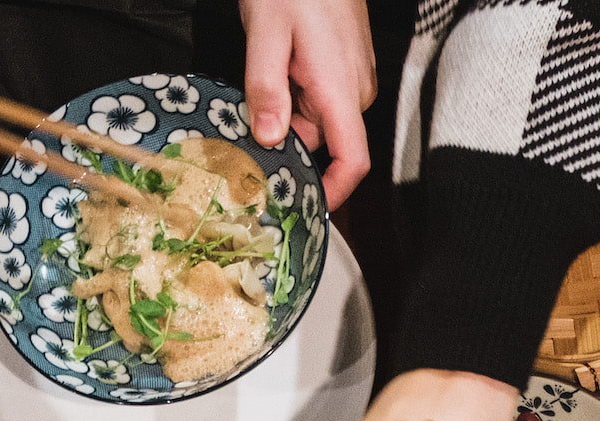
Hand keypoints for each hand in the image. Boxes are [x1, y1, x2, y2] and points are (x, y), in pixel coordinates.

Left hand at [238, 0, 375, 205]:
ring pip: (318, 120)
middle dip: (288, 146)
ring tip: (255, 91)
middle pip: (325, 143)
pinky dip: (293, 97)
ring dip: (286, 117)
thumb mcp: (265, 32)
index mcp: (339, 89)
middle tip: (246, 139)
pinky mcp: (344, 65)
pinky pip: (319, 98)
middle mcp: (353, 89)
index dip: (333, 194)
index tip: (307, 210)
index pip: (352, 161)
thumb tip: (267, 138)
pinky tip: (272, 74)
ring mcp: (352, 77)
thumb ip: (265, 88)